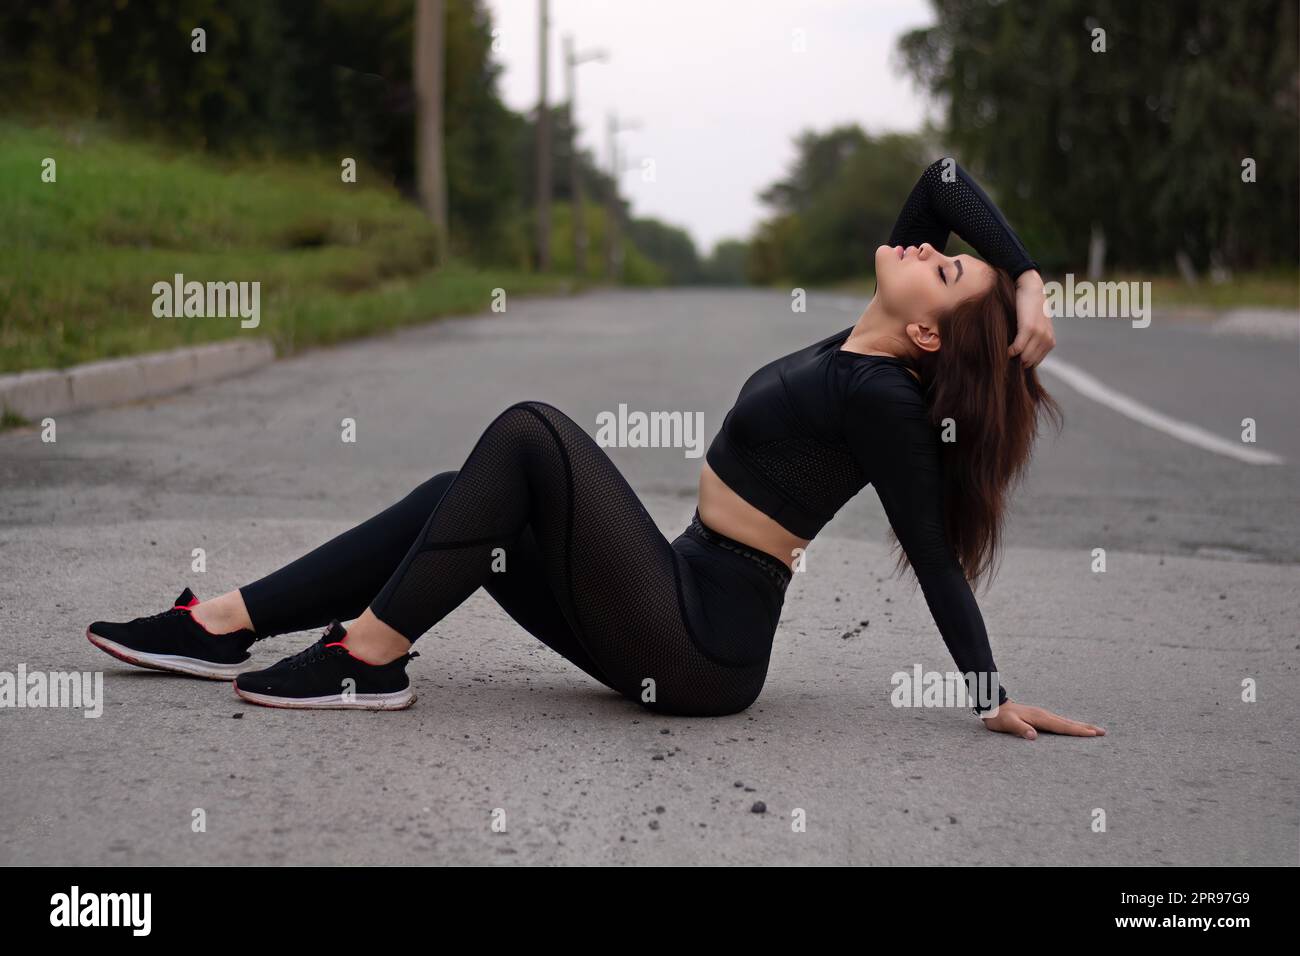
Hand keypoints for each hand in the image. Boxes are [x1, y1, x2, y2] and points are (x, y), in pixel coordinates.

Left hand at [980, 700, 1104, 739]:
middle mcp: (1044, 715)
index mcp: (1040, 718)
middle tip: (1103, 732)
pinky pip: (1059, 722)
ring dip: (1080, 726)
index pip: (1063, 726)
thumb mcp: (1008, 724)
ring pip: (1065, 721)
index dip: (1078, 731)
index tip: (1093, 734)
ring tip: (1093, 730)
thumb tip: (1034, 736)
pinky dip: (1070, 725)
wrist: (993, 705)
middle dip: (1086, 728)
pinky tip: (1072, 728)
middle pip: (1069, 723)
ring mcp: (1043, 715)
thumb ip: (1020, 729)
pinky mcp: (1040, 717)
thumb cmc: (1000, 717)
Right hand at [1009, 270, 1054, 366]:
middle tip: (1007, 358)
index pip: (1036, 361)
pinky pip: (1017, 348)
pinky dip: (1010, 351)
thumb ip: (1034, 339)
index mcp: (1050, 341)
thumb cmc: (1031, 307)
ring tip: (1006, 353)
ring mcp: (1039, 334)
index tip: (1014, 359)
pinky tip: (1006, 350)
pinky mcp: (1028, 328)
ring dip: (1014, 358)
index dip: (1024, 362)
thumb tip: (1021, 355)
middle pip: (1030, 361)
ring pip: (1024, 357)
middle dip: (1018, 362)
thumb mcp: (1037, 325)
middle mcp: (1047, 339)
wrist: (1032, 288)